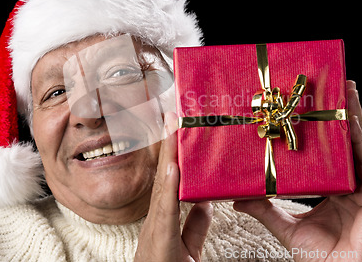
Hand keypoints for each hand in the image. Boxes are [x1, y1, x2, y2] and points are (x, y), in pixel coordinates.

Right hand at [135, 112, 212, 261]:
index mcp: (164, 218)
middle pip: (164, 176)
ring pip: (163, 185)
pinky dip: (169, 187)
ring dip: (168, 156)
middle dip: (168, 145)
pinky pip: (166, 210)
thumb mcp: (186, 248)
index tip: (178, 128)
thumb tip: (206, 203)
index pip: (170, 180)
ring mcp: (156, 227)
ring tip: (172, 129)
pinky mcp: (160, 239)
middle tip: (173, 114)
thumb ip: (195, 225)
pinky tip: (173, 168)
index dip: (173, 153)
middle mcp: (157, 219)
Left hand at [233, 81, 361, 261]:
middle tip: (337, 85)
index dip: (325, 129)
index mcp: (334, 187)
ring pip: (360, 146)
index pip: (330, 151)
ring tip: (347, 91)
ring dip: (354, 117)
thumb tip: (236, 196)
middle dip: (343, 113)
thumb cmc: (318, 255)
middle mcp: (352, 183)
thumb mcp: (284, 224)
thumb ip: (263, 208)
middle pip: (347, 142)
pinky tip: (353, 121)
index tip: (314, 105)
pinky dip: (360, 142)